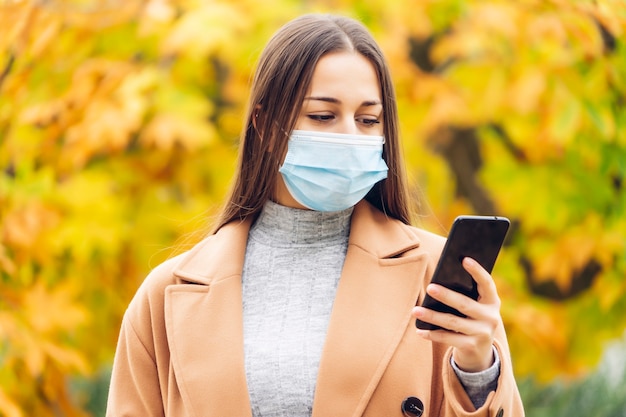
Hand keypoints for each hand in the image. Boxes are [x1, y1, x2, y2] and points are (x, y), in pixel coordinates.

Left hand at [412, 257, 501, 371]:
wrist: (479, 352)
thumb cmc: (470, 319)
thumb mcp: (474, 307)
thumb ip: (464, 295)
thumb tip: (438, 282)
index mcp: (492, 302)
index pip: (487, 283)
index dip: (477, 271)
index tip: (464, 259)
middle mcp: (491, 317)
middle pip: (465, 304)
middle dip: (446, 295)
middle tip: (429, 287)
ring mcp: (482, 333)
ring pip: (453, 322)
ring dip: (432, 316)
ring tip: (416, 310)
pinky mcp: (472, 347)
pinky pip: (448, 338)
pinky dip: (432, 333)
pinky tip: (419, 330)